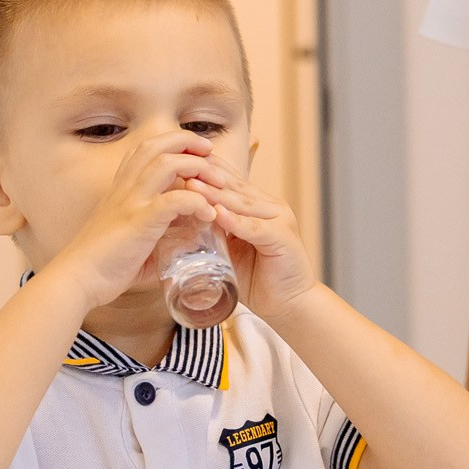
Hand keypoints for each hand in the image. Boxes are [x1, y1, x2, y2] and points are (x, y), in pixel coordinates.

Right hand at [48, 131, 218, 308]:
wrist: (76, 280)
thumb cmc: (104, 264)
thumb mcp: (134, 239)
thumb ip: (160, 234)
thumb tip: (188, 241)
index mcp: (121, 188)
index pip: (146, 148)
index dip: (173, 142)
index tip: (197, 151)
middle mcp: (125, 188)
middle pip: (156, 145)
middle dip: (188, 142)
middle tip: (211, 153)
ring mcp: (130, 203)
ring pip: (166, 164)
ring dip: (197, 168)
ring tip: (218, 182)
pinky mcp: (138, 222)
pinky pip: (173, 201)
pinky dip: (197, 202)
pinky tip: (209, 214)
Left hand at [185, 162, 318, 319]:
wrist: (291, 304)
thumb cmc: (259, 279)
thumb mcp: (231, 251)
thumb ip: (215, 234)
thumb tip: (181, 224)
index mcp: (259, 206)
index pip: (229, 182)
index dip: (204, 172)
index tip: (177, 164)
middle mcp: (271, 206)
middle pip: (234, 187)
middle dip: (206, 176)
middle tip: (179, 166)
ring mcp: (279, 219)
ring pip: (243, 203)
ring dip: (216, 194)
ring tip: (192, 185)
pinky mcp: (283, 237)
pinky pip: (255, 227)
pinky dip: (236, 221)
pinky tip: (219, 214)